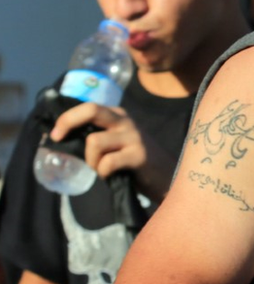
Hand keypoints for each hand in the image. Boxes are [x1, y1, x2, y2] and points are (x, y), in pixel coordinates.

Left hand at [50, 102, 175, 202]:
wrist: (167, 176)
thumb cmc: (136, 161)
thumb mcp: (117, 142)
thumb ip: (99, 136)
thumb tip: (66, 140)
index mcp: (119, 116)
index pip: (89, 107)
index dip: (67, 118)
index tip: (56, 134)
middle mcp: (126, 122)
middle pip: (91, 110)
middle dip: (68, 122)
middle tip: (58, 138)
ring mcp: (133, 137)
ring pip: (94, 142)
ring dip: (91, 161)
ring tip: (102, 169)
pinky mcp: (139, 155)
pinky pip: (107, 163)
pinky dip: (103, 173)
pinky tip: (112, 176)